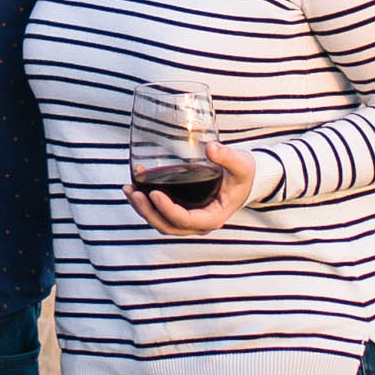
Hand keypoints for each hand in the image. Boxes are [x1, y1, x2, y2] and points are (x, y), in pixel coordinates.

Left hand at [125, 142, 258, 236]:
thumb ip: (227, 156)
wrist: (246, 179)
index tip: (155, 193)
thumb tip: (210, 147)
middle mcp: (199, 223)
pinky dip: (146, 202)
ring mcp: (189, 219)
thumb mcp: (241, 165)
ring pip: (160, 222)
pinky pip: (160, 213)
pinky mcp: (181, 210)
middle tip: (134, 192)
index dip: (167, 210)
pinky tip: (135, 184)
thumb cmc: (244, 174)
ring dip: (142, 209)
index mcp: (213, 217)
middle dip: (147, 212)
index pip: (185, 220)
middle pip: (167, 226)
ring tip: (128, 189)